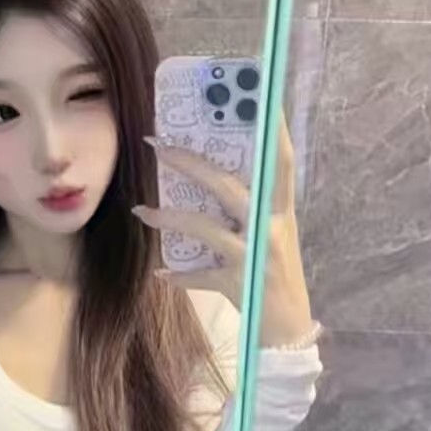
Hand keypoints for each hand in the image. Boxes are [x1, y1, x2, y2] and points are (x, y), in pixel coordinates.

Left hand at [133, 113, 314, 346]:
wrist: (290, 333)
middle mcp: (270, 228)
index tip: (256, 97)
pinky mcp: (239, 282)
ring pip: (206, 226)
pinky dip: (180, 274)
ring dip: (170, 217)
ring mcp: (255, 255)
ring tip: (141, 210)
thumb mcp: (271, 237)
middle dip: (190, 163)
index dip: (271, 130)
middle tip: (157, 144)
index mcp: (281, 211)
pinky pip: (200, 274)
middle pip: (228, 185)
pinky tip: (161, 272)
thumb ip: (248, 211)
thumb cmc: (276, 278)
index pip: (280, 161)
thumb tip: (208, 177)